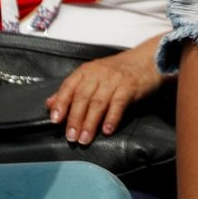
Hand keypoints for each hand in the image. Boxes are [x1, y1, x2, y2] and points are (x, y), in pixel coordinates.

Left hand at [45, 39, 164, 145]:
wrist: (148, 59)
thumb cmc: (118, 70)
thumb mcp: (93, 75)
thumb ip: (72, 89)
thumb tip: (49, 103)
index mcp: (87, 71)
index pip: (70, 86)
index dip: (61, 103)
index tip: (55, 120)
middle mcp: (99, 73)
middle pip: (83, 97)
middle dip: (75, 118)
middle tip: (70, 137)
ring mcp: (115, 80)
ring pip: (98, 102)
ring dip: (90, 122)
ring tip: (84, 139)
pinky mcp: (130, 86)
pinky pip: (119, 103)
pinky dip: (112, 117)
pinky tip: (107, 130)